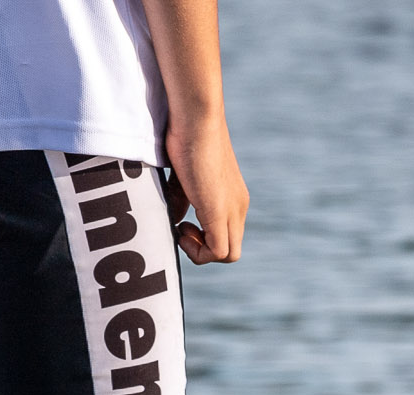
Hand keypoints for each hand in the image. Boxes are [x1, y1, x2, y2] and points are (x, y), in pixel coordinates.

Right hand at [165, 118, 246, 264]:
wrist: (196, 119)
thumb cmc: (186, 138)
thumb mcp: (182, 178)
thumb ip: (180, 202)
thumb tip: (174, 221)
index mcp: (233, 196)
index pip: (227, 234)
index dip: (203, 239)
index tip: (181, 222)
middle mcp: (239, 206)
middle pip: (231, 250)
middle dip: (203, 249)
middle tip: (181, 230)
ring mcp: (233, 210)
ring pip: (229, 255)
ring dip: (200, 252)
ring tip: (181, 229)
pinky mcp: (220, 212)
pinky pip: (220, 252)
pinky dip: (198, 251)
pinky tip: (181, 229)